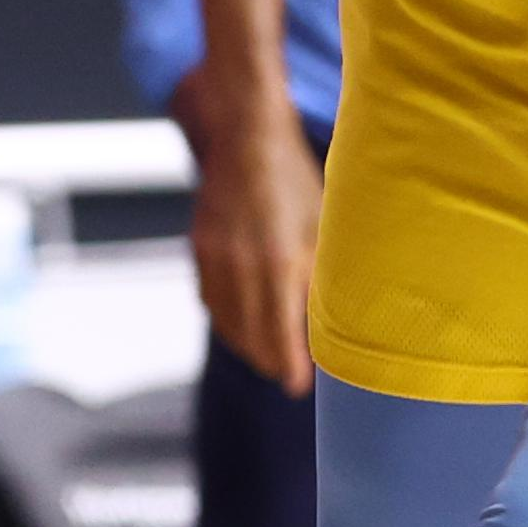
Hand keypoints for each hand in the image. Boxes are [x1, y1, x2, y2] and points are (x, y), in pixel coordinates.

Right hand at [171, 69, 322, 396]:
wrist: (247, 139)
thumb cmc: (296, 179)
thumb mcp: (323, 226)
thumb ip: (319, 274)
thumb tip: (327, 319)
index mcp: (278, 261)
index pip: (280, 331)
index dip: (288, 364)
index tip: (298, 387)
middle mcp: (241, 267)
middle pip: (250, 334)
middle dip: (269, 359)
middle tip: (288, 377)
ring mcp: (214, 259)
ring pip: (227, 320)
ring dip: (247, 343)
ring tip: (267, 356)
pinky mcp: (200, 251)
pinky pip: (211, 299)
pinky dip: (228, 318)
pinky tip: (243, 323)